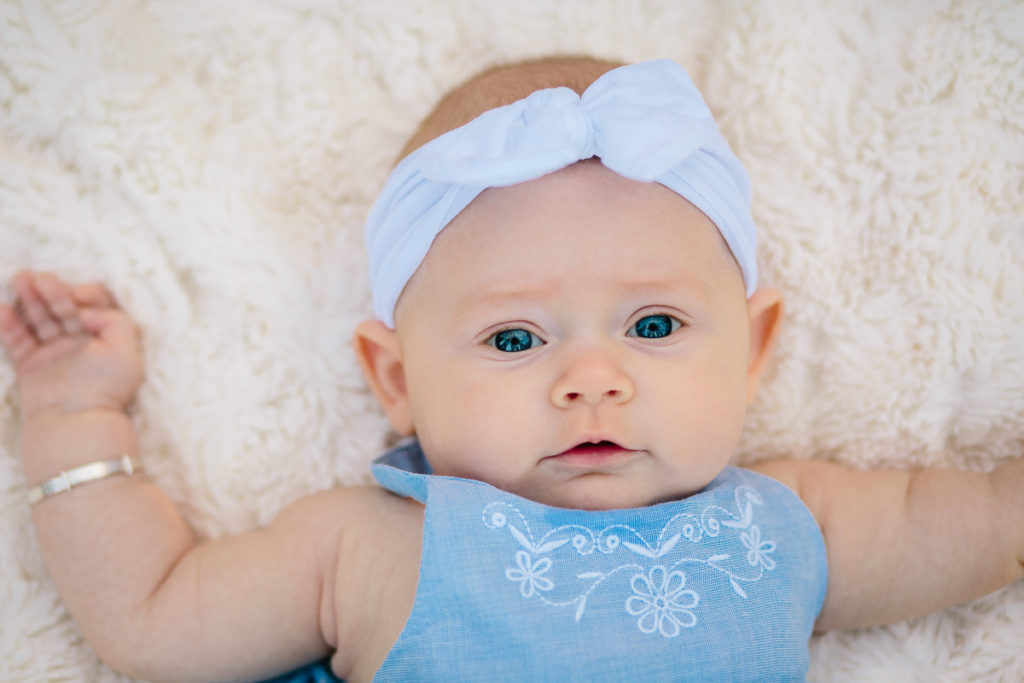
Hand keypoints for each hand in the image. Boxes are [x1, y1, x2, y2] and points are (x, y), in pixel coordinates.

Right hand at [0, 271, 143, 419]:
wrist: (76, 420)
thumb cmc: (106, 385)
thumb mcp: (126, 348)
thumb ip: (114, 319)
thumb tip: (85, 310)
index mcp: (107, 339)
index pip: (96, 307)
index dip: (88, 294)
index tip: (77, 295)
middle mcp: (82, 345)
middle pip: (65, 309)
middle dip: (52, 290)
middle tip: (38, 275)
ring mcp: (56, 355)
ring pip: (41, 320)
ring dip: (31, 299)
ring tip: (19, 278)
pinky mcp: (33, 366)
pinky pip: (18, 341)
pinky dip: (9, 325)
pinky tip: (1, 308)